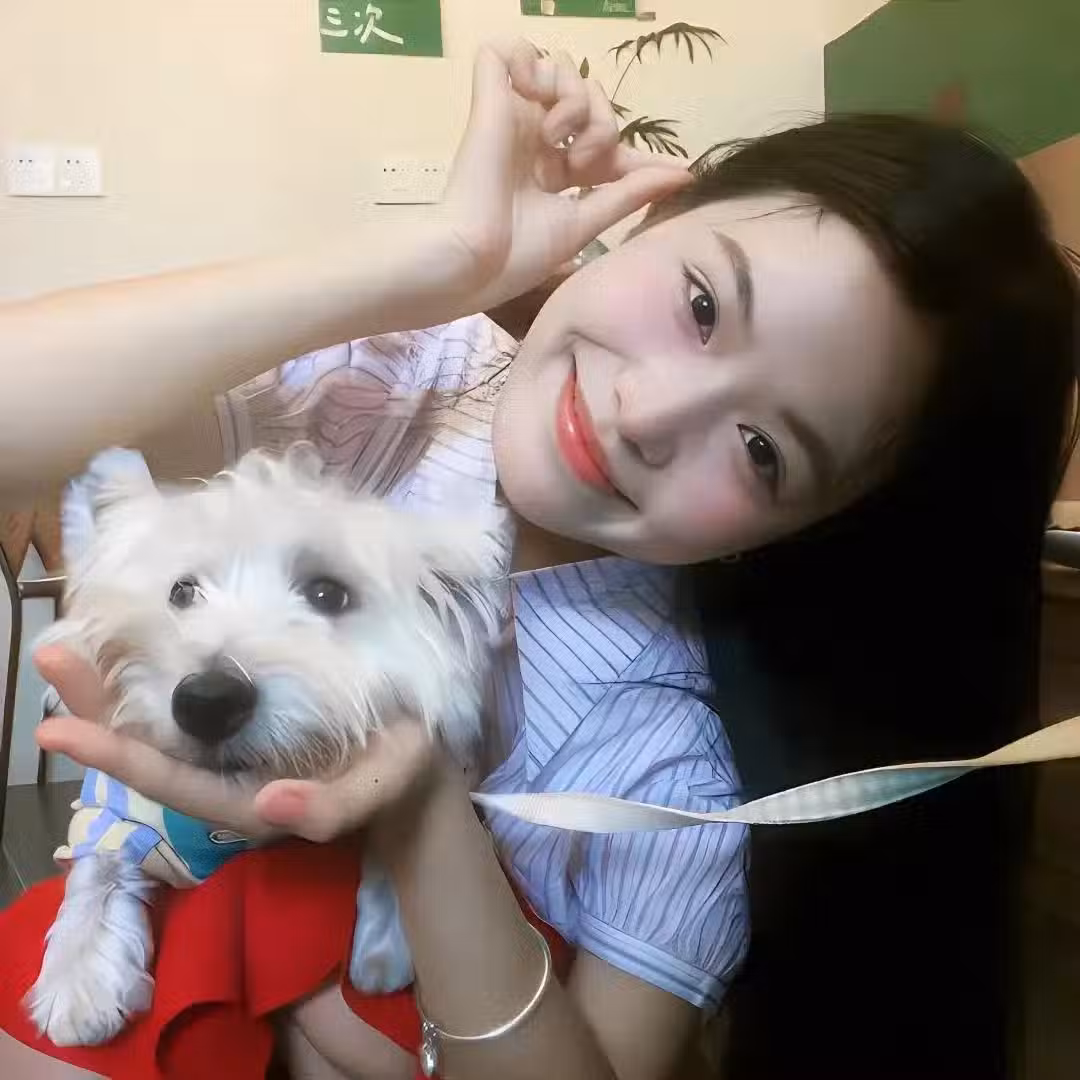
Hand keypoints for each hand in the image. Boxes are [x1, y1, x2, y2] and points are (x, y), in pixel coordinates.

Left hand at [34, 645, 435, 842]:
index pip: (174, 780)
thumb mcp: (383, 787)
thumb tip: (271, 807)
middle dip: (97, 711)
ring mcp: (235, 753)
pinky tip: (129, 649)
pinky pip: (184, 710)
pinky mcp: (246, 729)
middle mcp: (231, 778)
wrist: (413, 774)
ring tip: (66, 651)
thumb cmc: (400, 773)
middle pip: (150, 752)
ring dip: (111, 692)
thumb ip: (334, 808)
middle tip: (51, 657)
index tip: (57, 729)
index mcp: (254, 799)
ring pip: (160, 728)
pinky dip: (151, 681)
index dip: (117, 756)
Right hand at [443, 38, 692, 310]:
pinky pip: (508, 49)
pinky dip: (529, 60)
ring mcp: (514, 117)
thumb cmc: (522, 252)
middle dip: (602, 125)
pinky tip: (532, 92)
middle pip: (592, 96)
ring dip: (574, 97)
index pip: (604, 143)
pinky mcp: (489, 99)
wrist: (475, 257)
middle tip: (581, 163)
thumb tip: (684, 174)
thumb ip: (630, 193)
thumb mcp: (586, 222)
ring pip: (561, 66)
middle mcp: (537, 140)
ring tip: (555, 137)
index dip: (627, 151)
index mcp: (555, 173)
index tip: (672, 171)